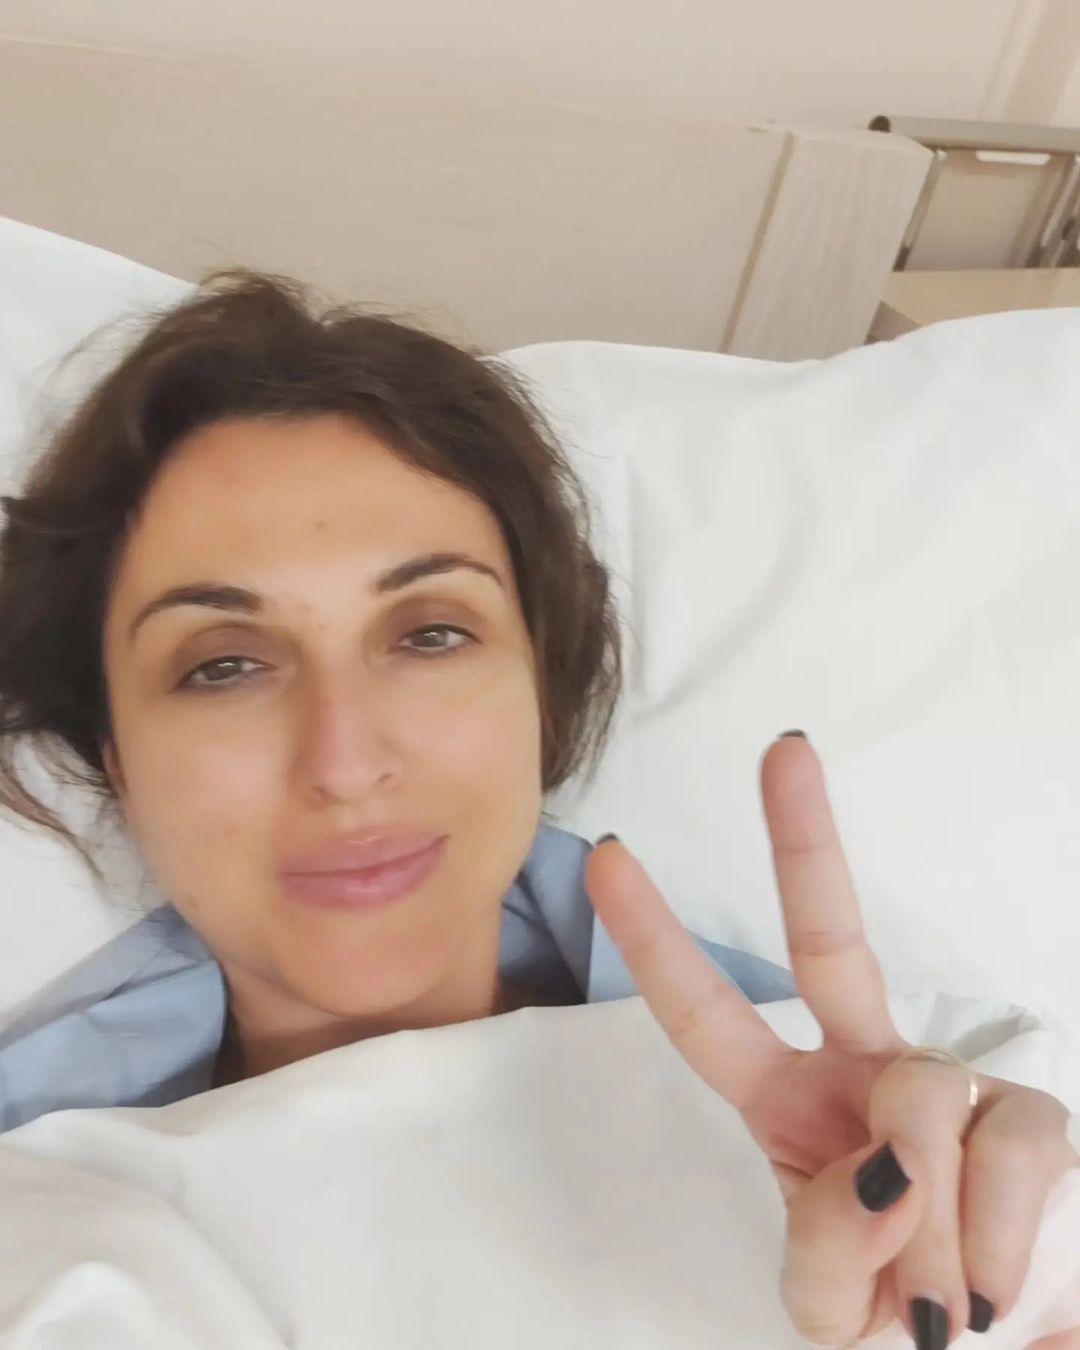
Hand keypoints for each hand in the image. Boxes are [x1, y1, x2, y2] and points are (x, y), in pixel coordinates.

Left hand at [584, 734, 1079, 1347]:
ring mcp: (951, 1081)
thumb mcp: (833, 1308)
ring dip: (923, 1230)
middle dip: (803, 840)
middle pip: (830, 938)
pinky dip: (990, 1243)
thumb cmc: (902, 1308)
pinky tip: (991, 1287)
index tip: (610, 854)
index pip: (707, 1014)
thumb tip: (887, 1172)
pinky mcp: (1030, 1116)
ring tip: (939, 1304)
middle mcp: (865, 1065)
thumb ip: (827, 1258)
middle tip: (783, 748)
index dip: (655, 940)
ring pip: (919, 1104)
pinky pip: (1005, 1152)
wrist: (1010, 1338)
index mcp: (786, 1101)